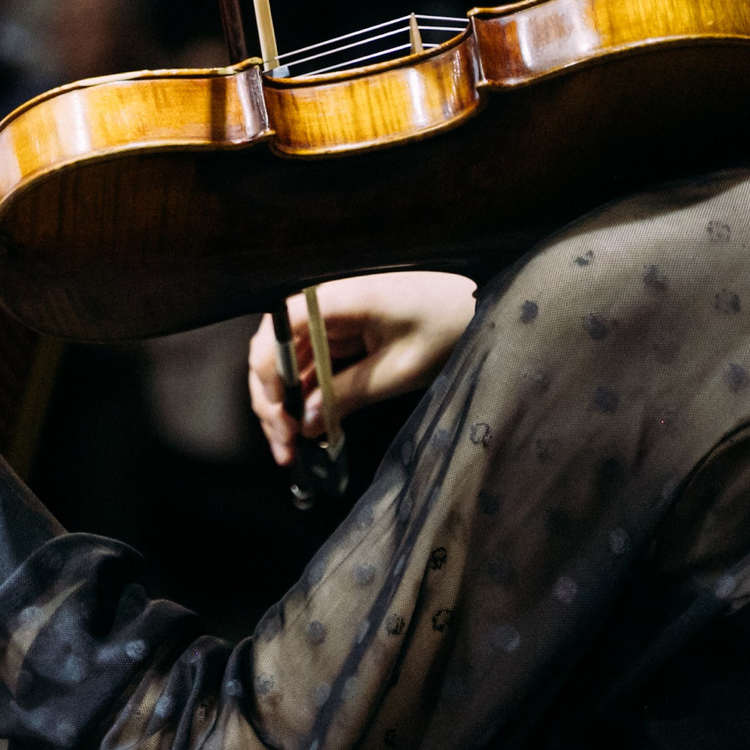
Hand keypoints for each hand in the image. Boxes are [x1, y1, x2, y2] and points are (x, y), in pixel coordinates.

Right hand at [246, 272, 475, 465]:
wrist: (482, 306)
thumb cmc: (448, 326)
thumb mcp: (400, 370)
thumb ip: (348, 395)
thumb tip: (306, 424)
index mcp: (336, 302)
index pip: (276, 334)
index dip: (267, 378)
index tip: (279, 419)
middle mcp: (325, 307)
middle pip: (276, 352)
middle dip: (272, 401)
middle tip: (283, 446)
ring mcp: (333, 320)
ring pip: (291, 364)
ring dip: (288, 404)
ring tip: (293, 447)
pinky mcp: (344, 333)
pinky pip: (314, 365)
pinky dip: (309, 396)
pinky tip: (312, 427)